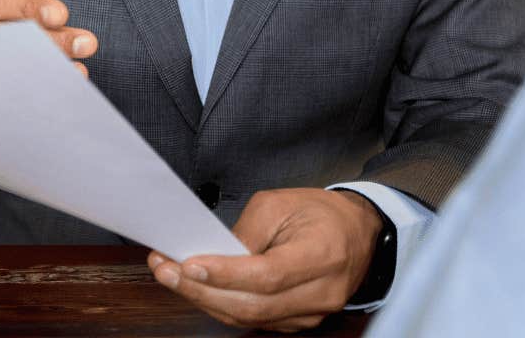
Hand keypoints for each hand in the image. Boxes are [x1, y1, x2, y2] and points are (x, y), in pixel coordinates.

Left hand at [147, 188, 380, 331]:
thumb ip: (246, 231)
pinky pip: (255, 321)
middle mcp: (321, 292)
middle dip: (201, 289)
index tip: (189, 264)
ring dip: (205, 300)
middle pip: (253, 304)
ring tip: (171, 277)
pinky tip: (198, 289)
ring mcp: (312, 313)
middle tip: (165, 270)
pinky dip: (223, 306)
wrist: (358, 233)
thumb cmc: (320, 213)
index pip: (268, 275)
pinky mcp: (300, 322)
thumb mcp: (280, 203)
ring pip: (249, 318)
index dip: (225, 274)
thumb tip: (212, 255)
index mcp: (322, 254)